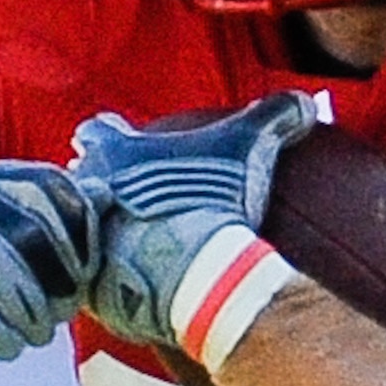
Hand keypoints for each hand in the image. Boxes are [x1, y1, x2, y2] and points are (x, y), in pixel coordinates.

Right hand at [0, 163, 99, 366]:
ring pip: (0, 278)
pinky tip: (10, 346)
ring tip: (38, 334)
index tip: (88, 273)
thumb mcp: (4, 226)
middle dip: (57, 284)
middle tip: (65, 313)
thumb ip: (52, 210)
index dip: (80, 234)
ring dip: (30, 317)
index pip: (48, 190)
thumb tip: (107, 195)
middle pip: (27, 239)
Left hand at [71, 96, 319, 349]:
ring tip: (126, 242)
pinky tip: (130, 282)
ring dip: (97, 231)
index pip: (98, 130)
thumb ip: (275, 117)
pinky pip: (90, 278)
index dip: (110, 135)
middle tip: (123, 196)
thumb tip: (307, 102)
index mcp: (117, 152)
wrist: (195, 273)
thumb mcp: (251, 147)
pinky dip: (105, 277)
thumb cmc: (215, 200)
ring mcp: (85, 239)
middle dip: (97, 184)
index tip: (119, 142)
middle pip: (79, 178)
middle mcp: (89, 190)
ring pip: (78, 228)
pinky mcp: (89, 283)